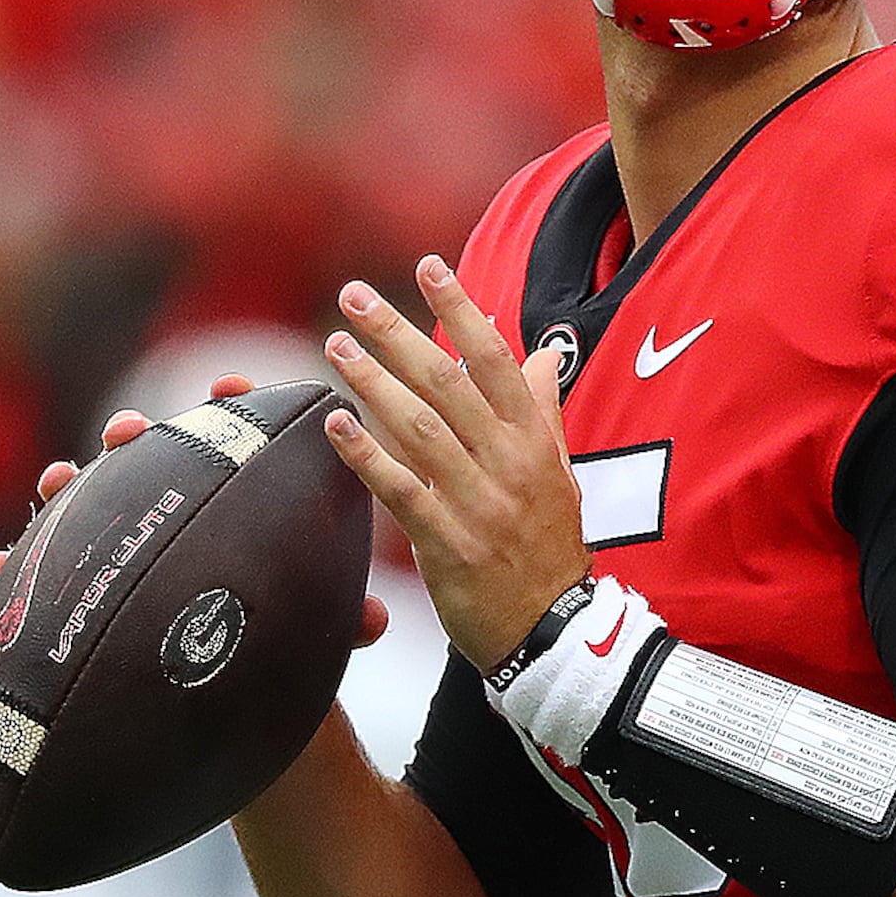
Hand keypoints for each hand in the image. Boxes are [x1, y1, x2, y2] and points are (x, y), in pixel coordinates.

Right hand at [0, 383, 394, 649]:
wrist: (235, 714)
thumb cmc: (280, 656)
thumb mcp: (312, 639)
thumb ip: (342, 626)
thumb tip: (378, 622)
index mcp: (234, 514)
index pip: (232, 444)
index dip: (228, 409)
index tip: (227, 387)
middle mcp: (175, 519)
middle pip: (149, 461)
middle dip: (133, 436)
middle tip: (130, 431)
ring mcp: (127, 551)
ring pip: (91, 505)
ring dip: (68, 484)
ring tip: (57, 478)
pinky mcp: (88, 595)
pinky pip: (43, 575)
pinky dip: (17, 566)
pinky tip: (0, 563)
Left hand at [318, 258, 587, 671]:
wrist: (551, 630)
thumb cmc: (548, 547)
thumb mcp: (560, 473)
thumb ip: (543, 411)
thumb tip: (543, 356)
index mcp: (534, 440)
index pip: (495, 359)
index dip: (461, 310)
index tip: (430, 266)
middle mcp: (507, 464)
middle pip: (446, 382)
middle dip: (397, 333)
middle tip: (354, 296)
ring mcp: (477, 503)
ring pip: (418, 428)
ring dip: (372, 382)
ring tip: (335, 346)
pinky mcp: (447, 543)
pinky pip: (400, 490)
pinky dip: (365, 455)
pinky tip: (335, 424)